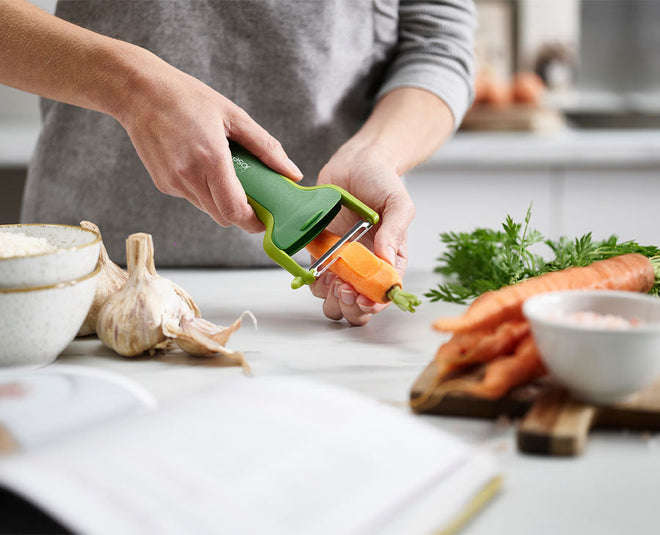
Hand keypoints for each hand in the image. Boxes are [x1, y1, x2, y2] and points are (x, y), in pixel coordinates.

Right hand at [118, 57, 302, 232]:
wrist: (139, 92)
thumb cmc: (188, 98)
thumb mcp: (234, 116)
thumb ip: (266, 147)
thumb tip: (292, 173)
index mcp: (211, 160)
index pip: (235, 211)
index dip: (253, 222)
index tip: (266, 217)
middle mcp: (189, 177)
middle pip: (224, 217)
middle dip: (242, 214)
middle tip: (255, 196)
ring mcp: (173, 183)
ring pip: (208, 209)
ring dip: (222, 201)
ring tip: (227, 173)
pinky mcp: (163, 184)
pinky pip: (192, 197)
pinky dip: (204, 190)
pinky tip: (202, 165)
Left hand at [309, 141, 414, 325]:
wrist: (356, 162)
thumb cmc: (382, 181)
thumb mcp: (398, 203)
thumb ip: (394, 230)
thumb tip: (386, 257)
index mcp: (390, 259)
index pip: (384, 294)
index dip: (374, 304)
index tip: (362, 298)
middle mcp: (366, 266)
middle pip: (359, 306)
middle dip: (351, 307)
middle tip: (344, 289)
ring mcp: (343, 262)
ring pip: (335, 299)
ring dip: (331, 298)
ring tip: (332, 280)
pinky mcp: (321, 253)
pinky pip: (316, 280)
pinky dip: (314, 282)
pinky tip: (319, 270)